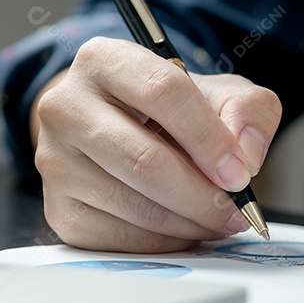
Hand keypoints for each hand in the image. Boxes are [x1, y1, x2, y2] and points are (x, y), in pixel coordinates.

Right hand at [31, 37, 281, 251]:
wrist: (121, 130)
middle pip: (145, 160)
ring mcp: (55, 161)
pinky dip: (166, 242)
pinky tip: (184, 227)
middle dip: (203, 195)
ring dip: (190, 223)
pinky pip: (122, 239)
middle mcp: (65, 106)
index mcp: (103, 60)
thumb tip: (246, 153)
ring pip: (136, 206)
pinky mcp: (58, 209)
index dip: (208, 138)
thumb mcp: (219, 93)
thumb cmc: (168, 111)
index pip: (161, 91)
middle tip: (236, 211)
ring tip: (217, 219)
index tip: (239, 172)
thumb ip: (248, 111)